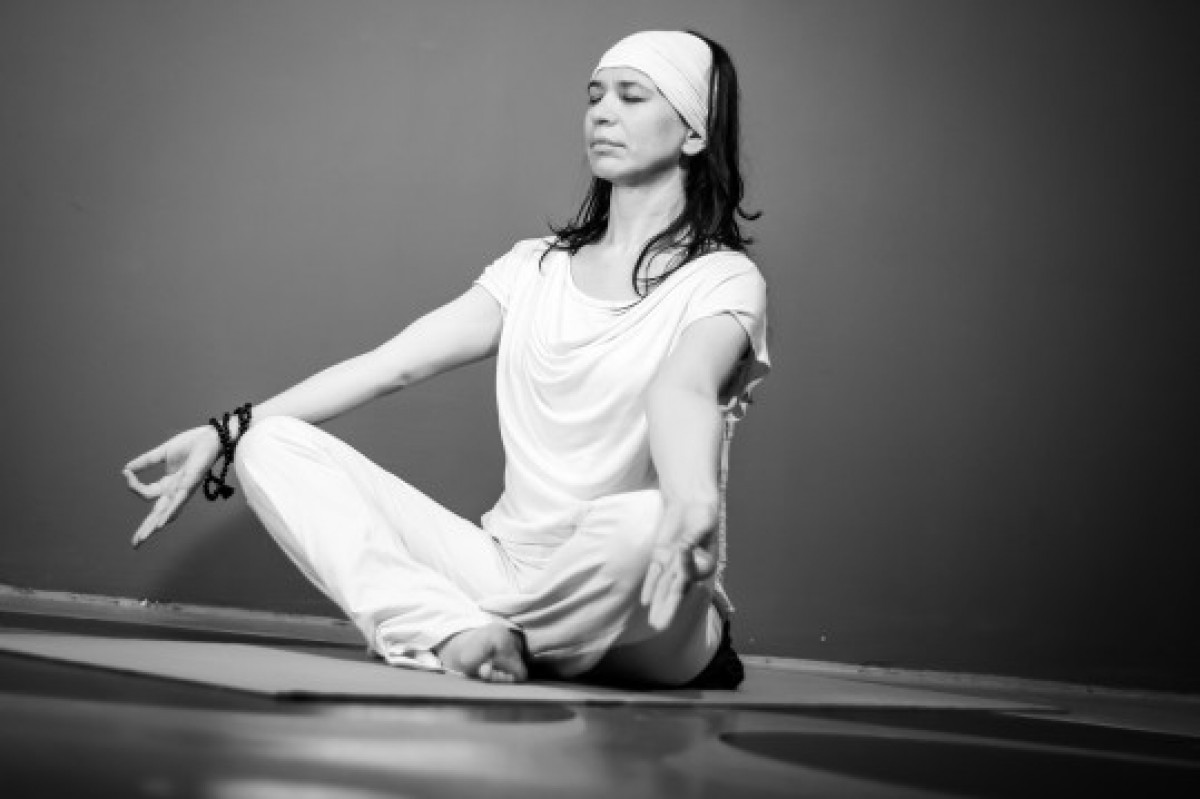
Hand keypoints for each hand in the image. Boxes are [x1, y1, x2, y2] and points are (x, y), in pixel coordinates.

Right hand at [123, 426, 219, 548]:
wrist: (210, 436)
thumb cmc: (191, 444)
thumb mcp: (162, 453)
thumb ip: (146, 461)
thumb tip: (126, 468)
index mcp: (169, 484)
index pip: (147, 493)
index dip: (134, 485)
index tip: (126, 473)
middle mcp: (176, 490)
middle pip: (158, 513)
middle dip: (146, 528)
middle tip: (135, 544)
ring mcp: (184, 489)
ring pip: (166, 511)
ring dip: (154, 525)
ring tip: (144, 538)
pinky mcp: (191, 483)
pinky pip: (179, 500)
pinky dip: (170, 511)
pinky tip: (161, 523)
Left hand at [640, 500, 719, 630]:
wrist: (692, 503)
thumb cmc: (702, 515)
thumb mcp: (701, 524)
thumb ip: (692, 539)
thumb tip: (681, 549)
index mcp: (705, 564)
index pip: (691, 571)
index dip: (686, 565)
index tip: (683, 548)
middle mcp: (688, 567)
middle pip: (677, 590)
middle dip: (668, 609)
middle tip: (660, 627)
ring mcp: (673, 563)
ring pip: (663, 587)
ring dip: (658, 604)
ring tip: (653, 623)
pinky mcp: (661, 556)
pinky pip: (654, 574)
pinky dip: (650, 587)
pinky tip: (646, 602)